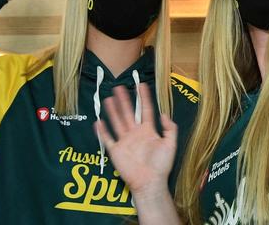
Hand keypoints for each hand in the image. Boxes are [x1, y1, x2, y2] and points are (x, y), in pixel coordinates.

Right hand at [96, 83, 177, 197]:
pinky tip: (98, 122)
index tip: (141, 85)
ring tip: (109, 98)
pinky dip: (103, 131)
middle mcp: (135, 133)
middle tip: (120, 86)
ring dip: (113, 111)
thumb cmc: (161, 166)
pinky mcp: (116, 151)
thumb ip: (170, 129)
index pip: (146, 110)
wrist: (150, 183)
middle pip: (129, 113)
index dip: (144, 97)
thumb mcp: (170, 145)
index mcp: (148, 131)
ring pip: (117, 122)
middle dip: (124, 100)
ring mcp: (125, 141)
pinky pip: (108, 139)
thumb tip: (164, 114)